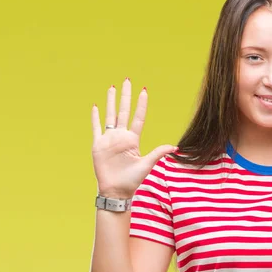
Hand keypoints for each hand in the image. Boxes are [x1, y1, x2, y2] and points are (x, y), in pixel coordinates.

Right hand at [91, 78, 176, 198]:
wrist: (116, 191)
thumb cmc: (132, 180)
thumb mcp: (147, 165)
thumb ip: (158, 153)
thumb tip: (175, 147)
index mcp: (133, 140)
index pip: (138, 118)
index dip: (141, 105)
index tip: (144, 91)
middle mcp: (121, 136)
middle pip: (123, 111)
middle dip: (125, 96)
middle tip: (127, 80)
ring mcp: (109, 139)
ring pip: (110, 115)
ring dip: (110, 101)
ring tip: (112, 87)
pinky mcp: (98, 145)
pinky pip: (96, 128)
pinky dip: (95, 117)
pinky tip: (96, 106)